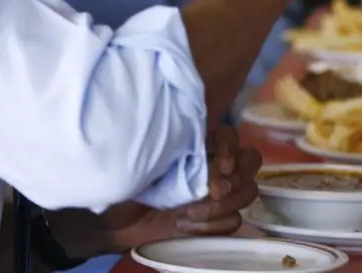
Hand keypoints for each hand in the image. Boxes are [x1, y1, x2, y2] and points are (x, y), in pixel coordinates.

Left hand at [91, 127, 262, 253]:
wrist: (112, 222)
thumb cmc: (123, 181)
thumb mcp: (143, 157)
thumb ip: (171, 146)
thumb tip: (196, 148)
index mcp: (195, 143)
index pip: (230, 135)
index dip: (230, 146)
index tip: (219, 165)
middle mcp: (211, 165)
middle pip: (250, 161)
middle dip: (237, 177)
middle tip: (212, 191)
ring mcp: (216, 194)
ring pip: (247, 192)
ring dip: (221, 206)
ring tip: (187, 213)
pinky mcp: (214, 221)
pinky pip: (233, 222)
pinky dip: (213, 226)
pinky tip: (186, 226)